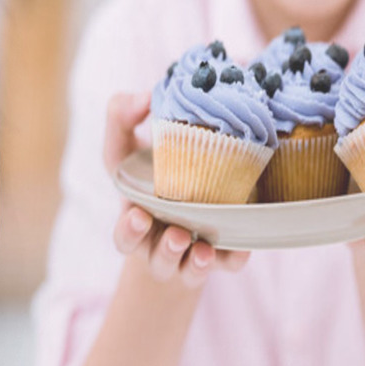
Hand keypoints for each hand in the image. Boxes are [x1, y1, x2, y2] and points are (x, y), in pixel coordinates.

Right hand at [105, 92, 250, 288]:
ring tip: (204, 249)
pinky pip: (228, 264)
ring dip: (196, 262)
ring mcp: (192, 253)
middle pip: (159, 260)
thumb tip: (145, 96)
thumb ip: (122, 117)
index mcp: (137, 222)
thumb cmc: (152, 172)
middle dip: (167, 250)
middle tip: (177, 234)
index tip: (139, 216)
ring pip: (191, 269)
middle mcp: (161, 244)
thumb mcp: (129, 145)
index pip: (126, 236)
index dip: (129, 231)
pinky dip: (233, 258)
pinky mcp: (221, 255)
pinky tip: (241, 248)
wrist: (184, 196)